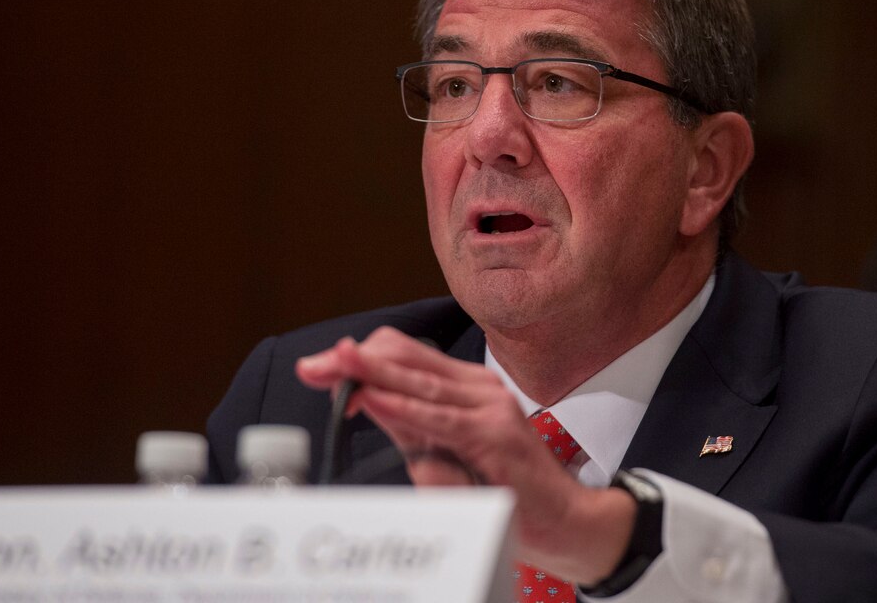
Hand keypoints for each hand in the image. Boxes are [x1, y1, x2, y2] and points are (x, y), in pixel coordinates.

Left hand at [296, 327, 635, 583]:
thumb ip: (411, 426)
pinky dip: (403, 406)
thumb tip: (367, 398)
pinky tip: (374, 399)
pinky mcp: (495, 434)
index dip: (360, 357)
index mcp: (465, 386)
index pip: (403, 355)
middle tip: (313, 366)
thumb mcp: (446, 453)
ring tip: (334, 366)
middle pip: (405, 357)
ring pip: (418, 380)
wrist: (563, 520)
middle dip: (353, 361)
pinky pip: (439, 418)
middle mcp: (478, 386)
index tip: (319, 366)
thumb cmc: (506, 490)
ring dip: (371, 373)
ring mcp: (489, 405)